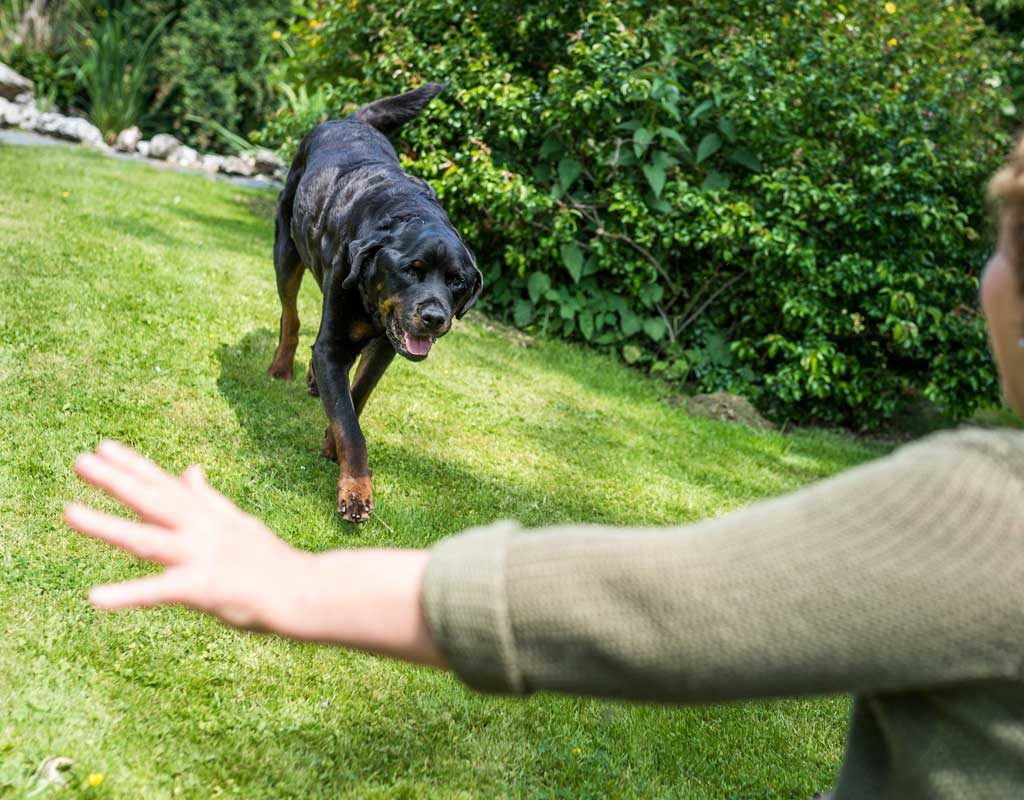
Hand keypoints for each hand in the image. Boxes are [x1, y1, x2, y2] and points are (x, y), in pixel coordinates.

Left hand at [64, 440, 307, 630]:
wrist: (304, 591)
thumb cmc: (270, 561)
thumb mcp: (237, 522)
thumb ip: (207, 499)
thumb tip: (190, 470)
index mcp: (208, 516)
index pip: (164, 485)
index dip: (133, 466)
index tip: (103, 446)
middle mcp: (201, 529)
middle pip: (151, 501)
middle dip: (115, 480)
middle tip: (79, 460)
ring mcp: (200, 556)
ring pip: (144, 539)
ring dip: (105, 526)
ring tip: (67, 512)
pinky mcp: (203, 588)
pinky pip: (158, 592)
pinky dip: (127, 595)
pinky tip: (94, 598)